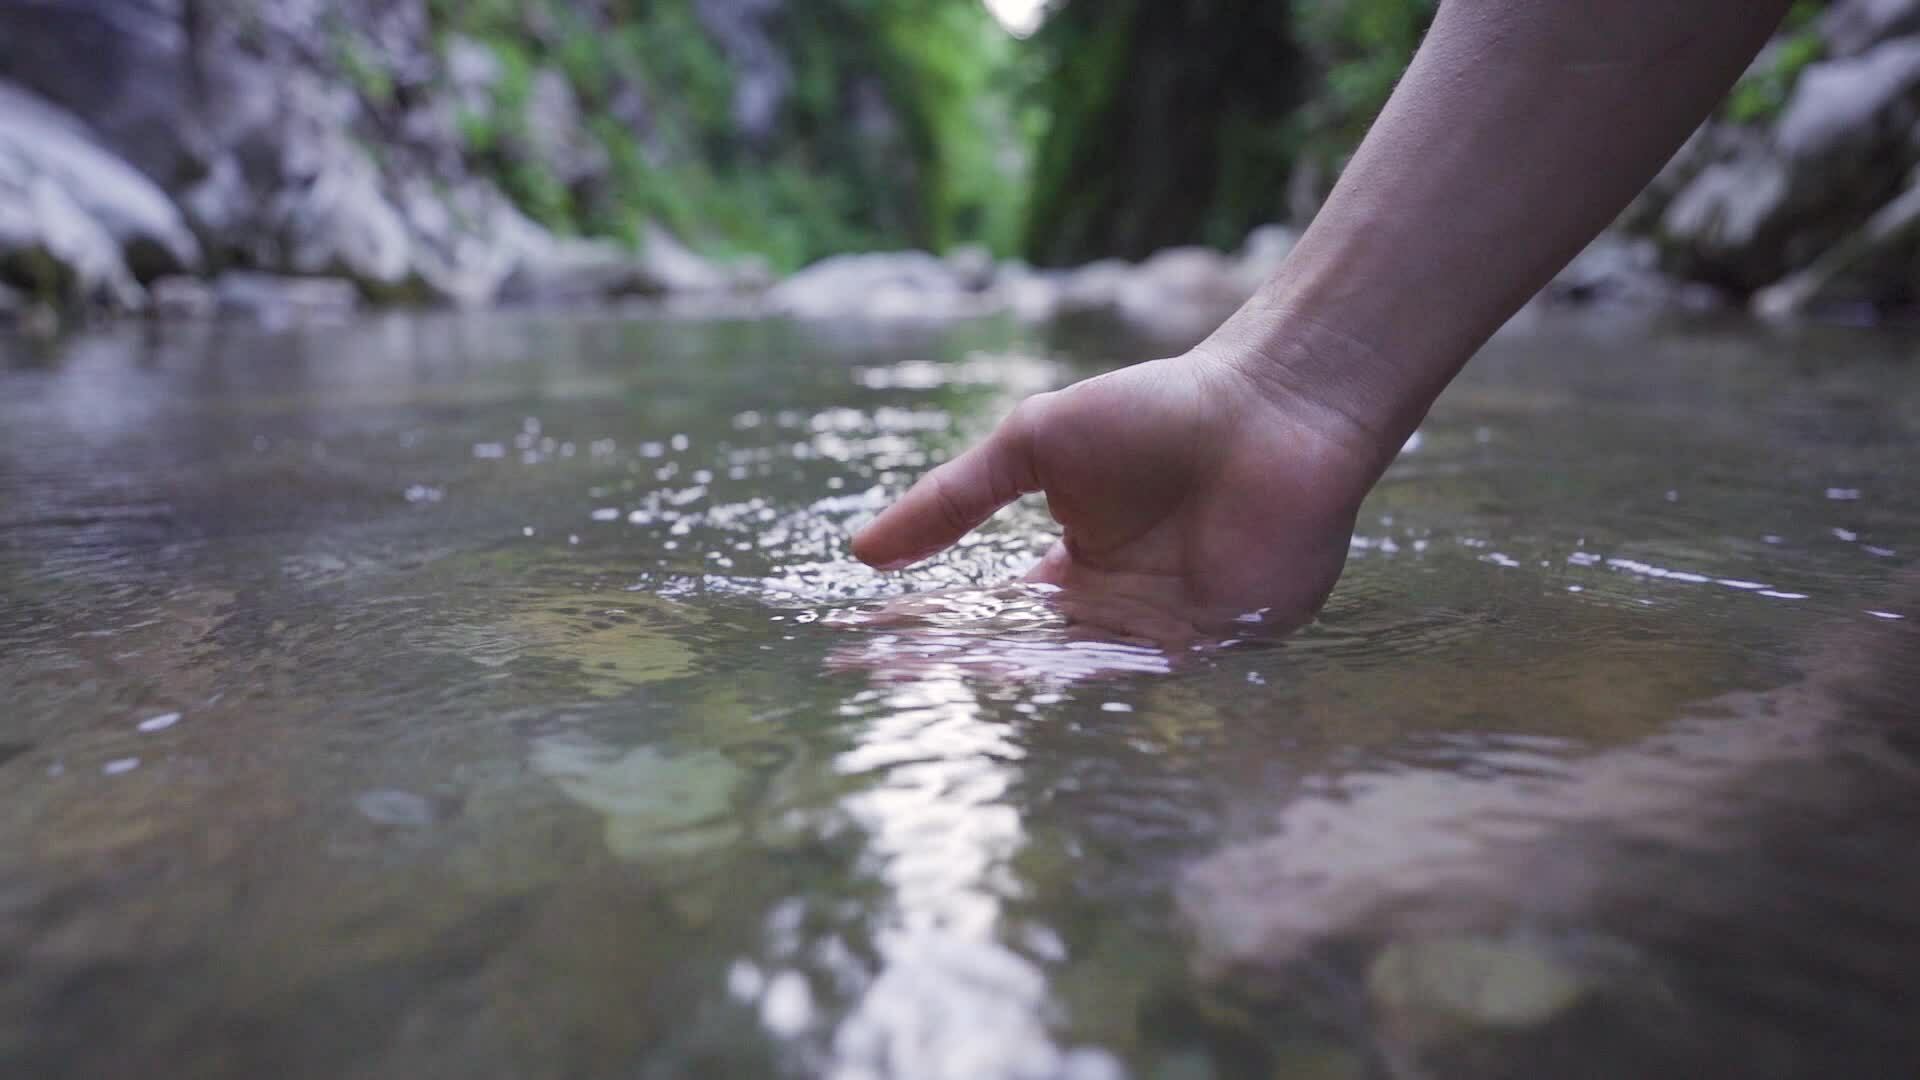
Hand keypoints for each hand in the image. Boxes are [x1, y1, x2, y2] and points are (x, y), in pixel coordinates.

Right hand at [850, 348, 1390, 640]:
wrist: (1268, 407)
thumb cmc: (1157, 411)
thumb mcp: (1032, 446)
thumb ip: (956, 500)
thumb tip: (861, 550)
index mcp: (1075, 570)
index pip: (994, 618)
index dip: (931, 634)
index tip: (866, 651)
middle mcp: (1118, 612)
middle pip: (1029, 658)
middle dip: (960, 671)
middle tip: (887, 683)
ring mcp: (1170, 632)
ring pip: (1084, 674)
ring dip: (1021, 684)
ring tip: (950, 689)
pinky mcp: (1226, 642)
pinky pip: (1154, 673)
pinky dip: (1102, 682)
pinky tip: (1045, 688)